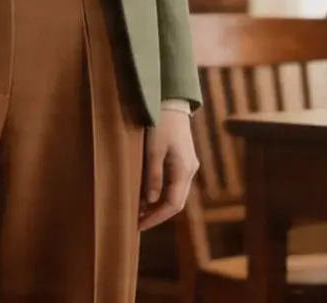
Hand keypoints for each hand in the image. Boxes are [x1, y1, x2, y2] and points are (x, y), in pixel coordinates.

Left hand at [139, 103, 199, 230]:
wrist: (171, 101)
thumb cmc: (161, 123)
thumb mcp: (153, 149)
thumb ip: (153, 176)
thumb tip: (151, 201)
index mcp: (184, 170)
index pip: (173, 204)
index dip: (156, 218)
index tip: (139, 225)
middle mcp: (189, 171)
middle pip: (176, 202)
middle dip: (157, 214)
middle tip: (137, 222)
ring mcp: (187, 165)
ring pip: (175, 194)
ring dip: (158, 205)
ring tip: (139, 211)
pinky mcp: (182, 160)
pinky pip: (173, 184)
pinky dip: (161, 193)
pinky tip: (146, 195)